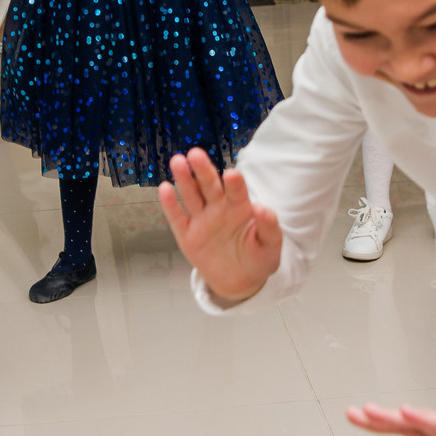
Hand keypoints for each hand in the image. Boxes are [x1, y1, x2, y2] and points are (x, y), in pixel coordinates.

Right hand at [156, 146, 281, 303]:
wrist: (240, 281)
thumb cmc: (258, 258)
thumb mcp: (270, 246)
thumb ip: (269, 227)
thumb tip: (262, 208)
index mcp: (240, 207)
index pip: (236, 191)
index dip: (234, 183)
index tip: (231, 175)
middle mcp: (219, 208)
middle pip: (209, 186)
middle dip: (203, 170)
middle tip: (195, 154)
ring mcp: (202, 220)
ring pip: (191, 196)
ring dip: (184, 179)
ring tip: (178, 162)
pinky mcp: (187, 235)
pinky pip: (177, 218)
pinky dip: (170, 204)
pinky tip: (164, 188)